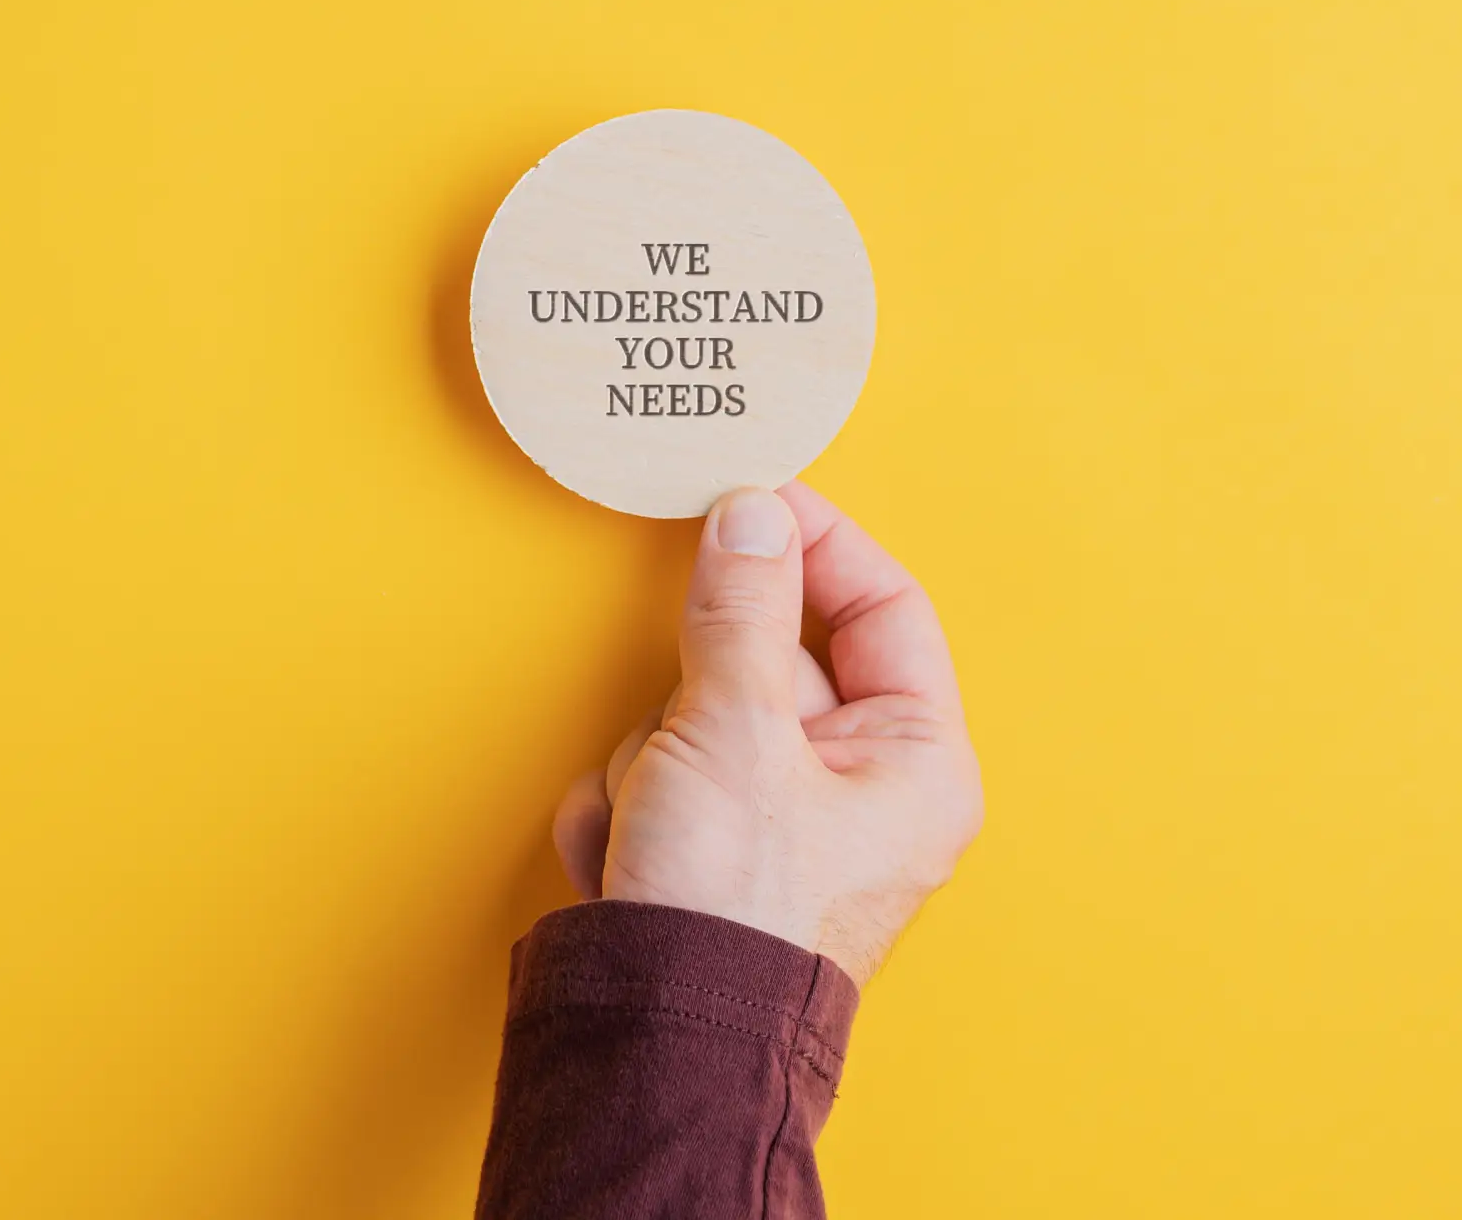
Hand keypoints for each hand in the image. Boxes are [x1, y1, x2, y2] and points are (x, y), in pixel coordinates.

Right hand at [552, 481, 982, 987]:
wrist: (652, 1044)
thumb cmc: (733, 910)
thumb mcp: (735, 733)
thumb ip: (740, 609)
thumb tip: (752, 512)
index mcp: (913, 761)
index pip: (885, 607)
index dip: (820, 543)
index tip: (756, 498)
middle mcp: (860, 787)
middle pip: (771, 658)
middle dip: (700, 692)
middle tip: (684, 726)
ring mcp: (784, 818)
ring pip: (702, 708)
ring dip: (654, 753)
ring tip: (657, 821)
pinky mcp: (717, 843)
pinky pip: (664, 767)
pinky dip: (629, 799)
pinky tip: (630, 854)